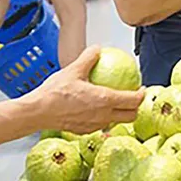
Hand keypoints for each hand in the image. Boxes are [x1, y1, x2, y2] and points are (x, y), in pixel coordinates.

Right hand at [26, 47, 144, 133]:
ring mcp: (94, 125)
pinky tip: (95, 109)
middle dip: (136, 108)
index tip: (142, 89)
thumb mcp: (73, 69)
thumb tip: (97, 49)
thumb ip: (88, 58)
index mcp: (105, 100)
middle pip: (130, 116)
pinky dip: (104, 117)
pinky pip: (101, 125)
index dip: (142, 95)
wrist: (38, 112)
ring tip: (115, 102)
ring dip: (120, 113)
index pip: (133, 101)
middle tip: (133, 97)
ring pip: (116, 122)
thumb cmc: (54, 93)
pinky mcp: (84, 131)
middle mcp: (103, 116)